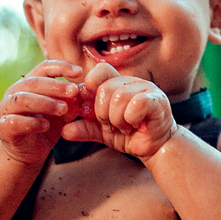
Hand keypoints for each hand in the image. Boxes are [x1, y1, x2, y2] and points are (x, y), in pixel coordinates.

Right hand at [0, 60, 86, 164]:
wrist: (28, 151)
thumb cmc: (46, 125)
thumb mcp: (63, 112)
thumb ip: (72, 101)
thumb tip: (87, 90)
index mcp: (30, 83)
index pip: (44, 68)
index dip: (61, 67)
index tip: (79, 72)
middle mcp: (15, 92)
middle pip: (33, 82)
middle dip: (55, 86)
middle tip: (73, 92)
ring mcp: (6, 108)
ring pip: (22, 99)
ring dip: (45, 102)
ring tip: (63, 109)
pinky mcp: (3, 126)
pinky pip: (14, 121)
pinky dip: (32, 122)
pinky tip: (46, 126)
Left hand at [61, 63, 175, 159]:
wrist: (155, 148)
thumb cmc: (130, 135)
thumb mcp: (102, 132)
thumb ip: (85, 128)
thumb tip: (64, 131)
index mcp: (117, 84)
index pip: (99, 71)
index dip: (90, 88)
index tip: (91, 110)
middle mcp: (131, 82)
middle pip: (105, 88)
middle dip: (102, 113)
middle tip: (110, 125)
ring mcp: (145, 88)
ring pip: (119, 97)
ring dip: (117, 119)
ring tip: (124, 127)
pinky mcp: (156, 100)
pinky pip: (135, 104)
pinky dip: (131, 119)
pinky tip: (136, 125)